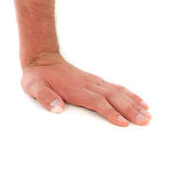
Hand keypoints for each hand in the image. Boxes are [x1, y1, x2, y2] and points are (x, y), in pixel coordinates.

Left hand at [20, 52, 151, 126]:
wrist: (41, 59)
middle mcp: (89, 85)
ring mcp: (94, 82)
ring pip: (118, 93)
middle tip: (145, 122)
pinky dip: (131, 95)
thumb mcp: (34, 87)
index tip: (123, 123)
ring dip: (134, 104)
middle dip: (130, 110)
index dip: (110, 112)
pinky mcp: (96, 81)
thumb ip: (45, 98)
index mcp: (76, 89)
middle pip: (113, 98)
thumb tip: (58, 109)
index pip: (97, 102)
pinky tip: (141, 102)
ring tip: (148, 115)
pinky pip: (117, 88)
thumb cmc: (37, 77)